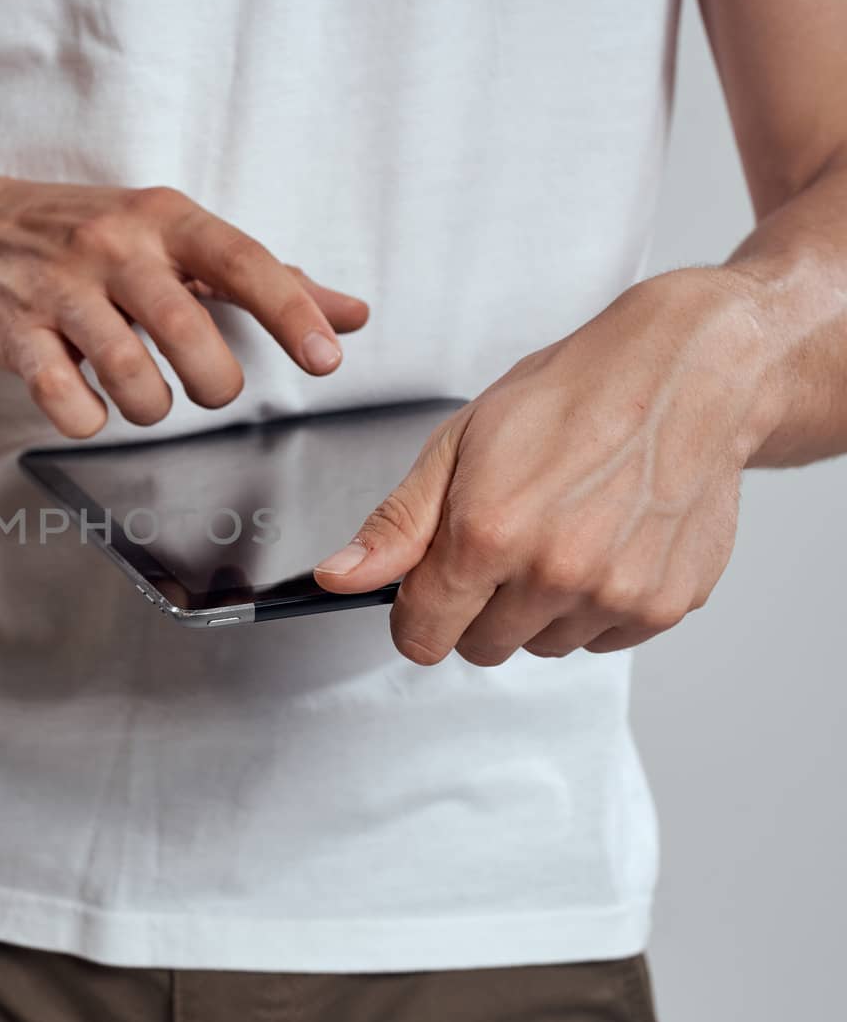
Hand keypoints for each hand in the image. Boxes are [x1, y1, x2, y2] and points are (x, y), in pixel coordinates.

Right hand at [0, 177, 368, 436]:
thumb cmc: (93, 235)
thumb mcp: (177, 237)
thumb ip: (265, 279)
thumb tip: (350, 315)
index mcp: (165, 220)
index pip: (242, 262)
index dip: (289, 313)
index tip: (326, 358)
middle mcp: (114, 248)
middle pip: (186, 332)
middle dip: (214, 382)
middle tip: (209, 389)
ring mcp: (60, 290)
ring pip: (130, 378)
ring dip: (150, 408)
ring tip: (144, 396)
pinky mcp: (15, 333)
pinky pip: (64, 400)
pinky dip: (89, 420)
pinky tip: (90, 405)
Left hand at [313, 269, 779, 664]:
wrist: (683, 374)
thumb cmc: (570, 398)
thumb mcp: (458, 445)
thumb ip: (396, 526)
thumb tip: (338, 579)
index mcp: (489, 535)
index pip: (423, 636)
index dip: (416, 614)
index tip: (430, 589)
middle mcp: (555, 574)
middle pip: (482, 647)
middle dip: (479, 606)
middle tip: (506, 539)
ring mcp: (615, 594)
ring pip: (544, 644)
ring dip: (540, 606)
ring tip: (562, 530)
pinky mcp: (664, 604)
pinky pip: (602, 638)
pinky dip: (595, 605)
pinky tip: (605, 541)